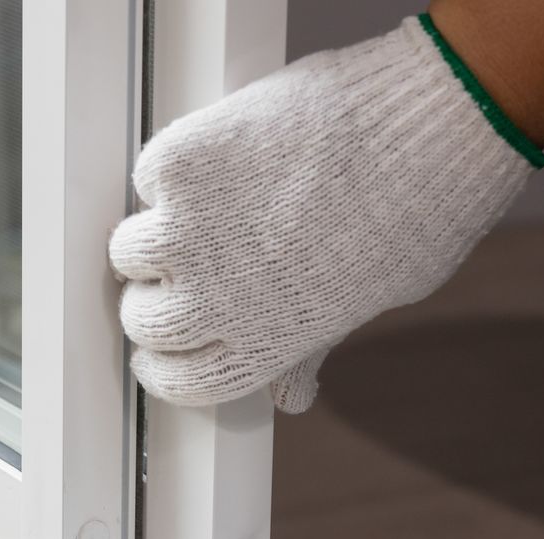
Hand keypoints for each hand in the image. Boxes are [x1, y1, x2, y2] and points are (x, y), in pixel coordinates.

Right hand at [109, 16, 539, 413]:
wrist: (415, 139)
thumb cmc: (408, 221)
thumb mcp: (356, 307)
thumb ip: (306, 349)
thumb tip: (291, 394)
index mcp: (259, 349)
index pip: (178, 381)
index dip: (161, 366)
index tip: (156, 350)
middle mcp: (213, 303)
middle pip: (143, 320)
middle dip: (152, 299)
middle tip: (171, 271)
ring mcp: (189, 234)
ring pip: (128, 252)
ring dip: (149, 237)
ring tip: (185, 215)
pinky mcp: (179, 168)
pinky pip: (148, 179)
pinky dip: (169, 173)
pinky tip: (216, 162)